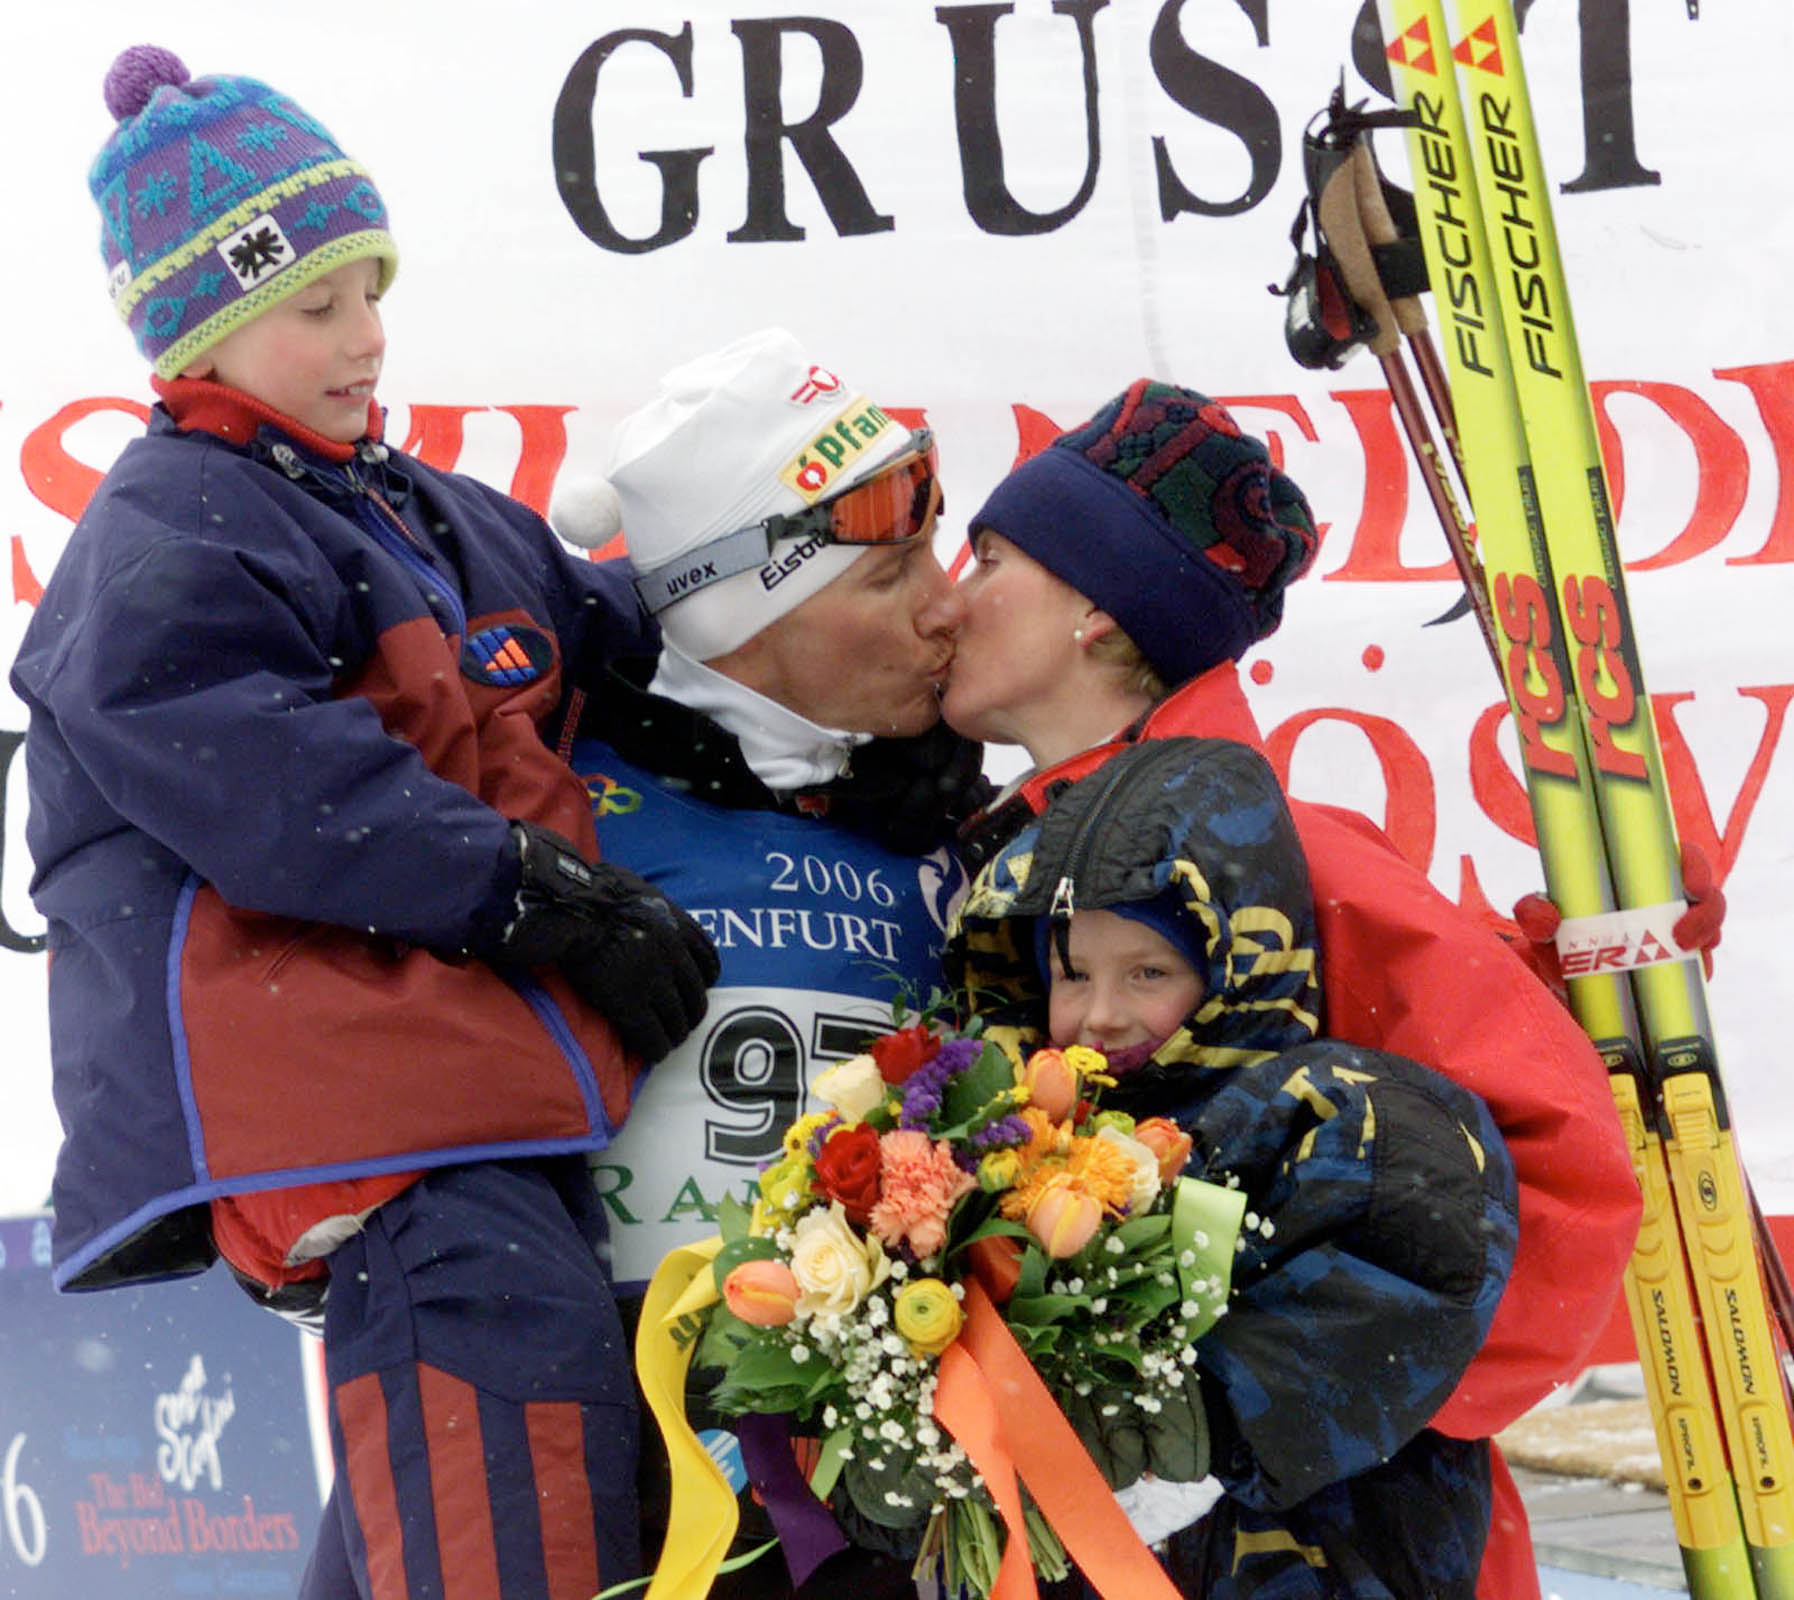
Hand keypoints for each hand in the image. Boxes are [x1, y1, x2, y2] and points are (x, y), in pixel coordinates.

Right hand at [480, 821, 719, 1061]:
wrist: (571, 908)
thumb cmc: (596, 891)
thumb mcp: (641, 891)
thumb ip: (658, 909)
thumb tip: (655, 911)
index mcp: (679, 928)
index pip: (710, 965)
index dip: (703, 983)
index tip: (692, 990)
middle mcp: (674, 956)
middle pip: (696, 999)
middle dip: (689, 1015)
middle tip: (679, 1024)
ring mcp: (653, 981)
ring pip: (678, 1023)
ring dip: (673, 1036)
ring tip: (664, 1041)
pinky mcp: (628, 1004)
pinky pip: (652, 1038)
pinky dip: (655, 1049)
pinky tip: (651, 1052)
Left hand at [1511, 841, 1726, 983]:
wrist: (1558, 984)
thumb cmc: (1554, 940)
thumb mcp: (1540, 925)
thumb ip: (1533, 915)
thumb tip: (1545, 916)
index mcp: (1637, 878)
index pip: (1679, 859)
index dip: (1694, 865)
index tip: (1691, 884)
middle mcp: (1663, 903)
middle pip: (1706, 896)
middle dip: (1708, 911)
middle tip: (1683, 936)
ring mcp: (1676, 936)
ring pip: (1710, 931)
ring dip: (1705, 941)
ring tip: (1682, 955)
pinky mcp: (1681, 969)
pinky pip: (1703, 967)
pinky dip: (1700, 970)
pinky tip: (1688, 975)